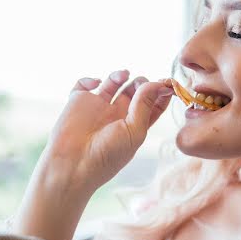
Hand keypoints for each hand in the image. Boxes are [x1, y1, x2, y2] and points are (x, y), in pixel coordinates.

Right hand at [41, 70, 173, 194]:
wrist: (73, 164)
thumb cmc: (107, 155)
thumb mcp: (134, 131)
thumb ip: (145, 105)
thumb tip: (157, 83)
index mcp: (134, 125)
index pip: (152, 104)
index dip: (160, 92)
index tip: (167, 83)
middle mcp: (117, 115)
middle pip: (135, 91)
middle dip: (141, 82)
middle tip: (141, 83)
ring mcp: (98, 107)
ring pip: (113, 83)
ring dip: (120, 75)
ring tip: (124, 75)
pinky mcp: (79, 102)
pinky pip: (85, 84)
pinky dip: (89, 79)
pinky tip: (95, 83)